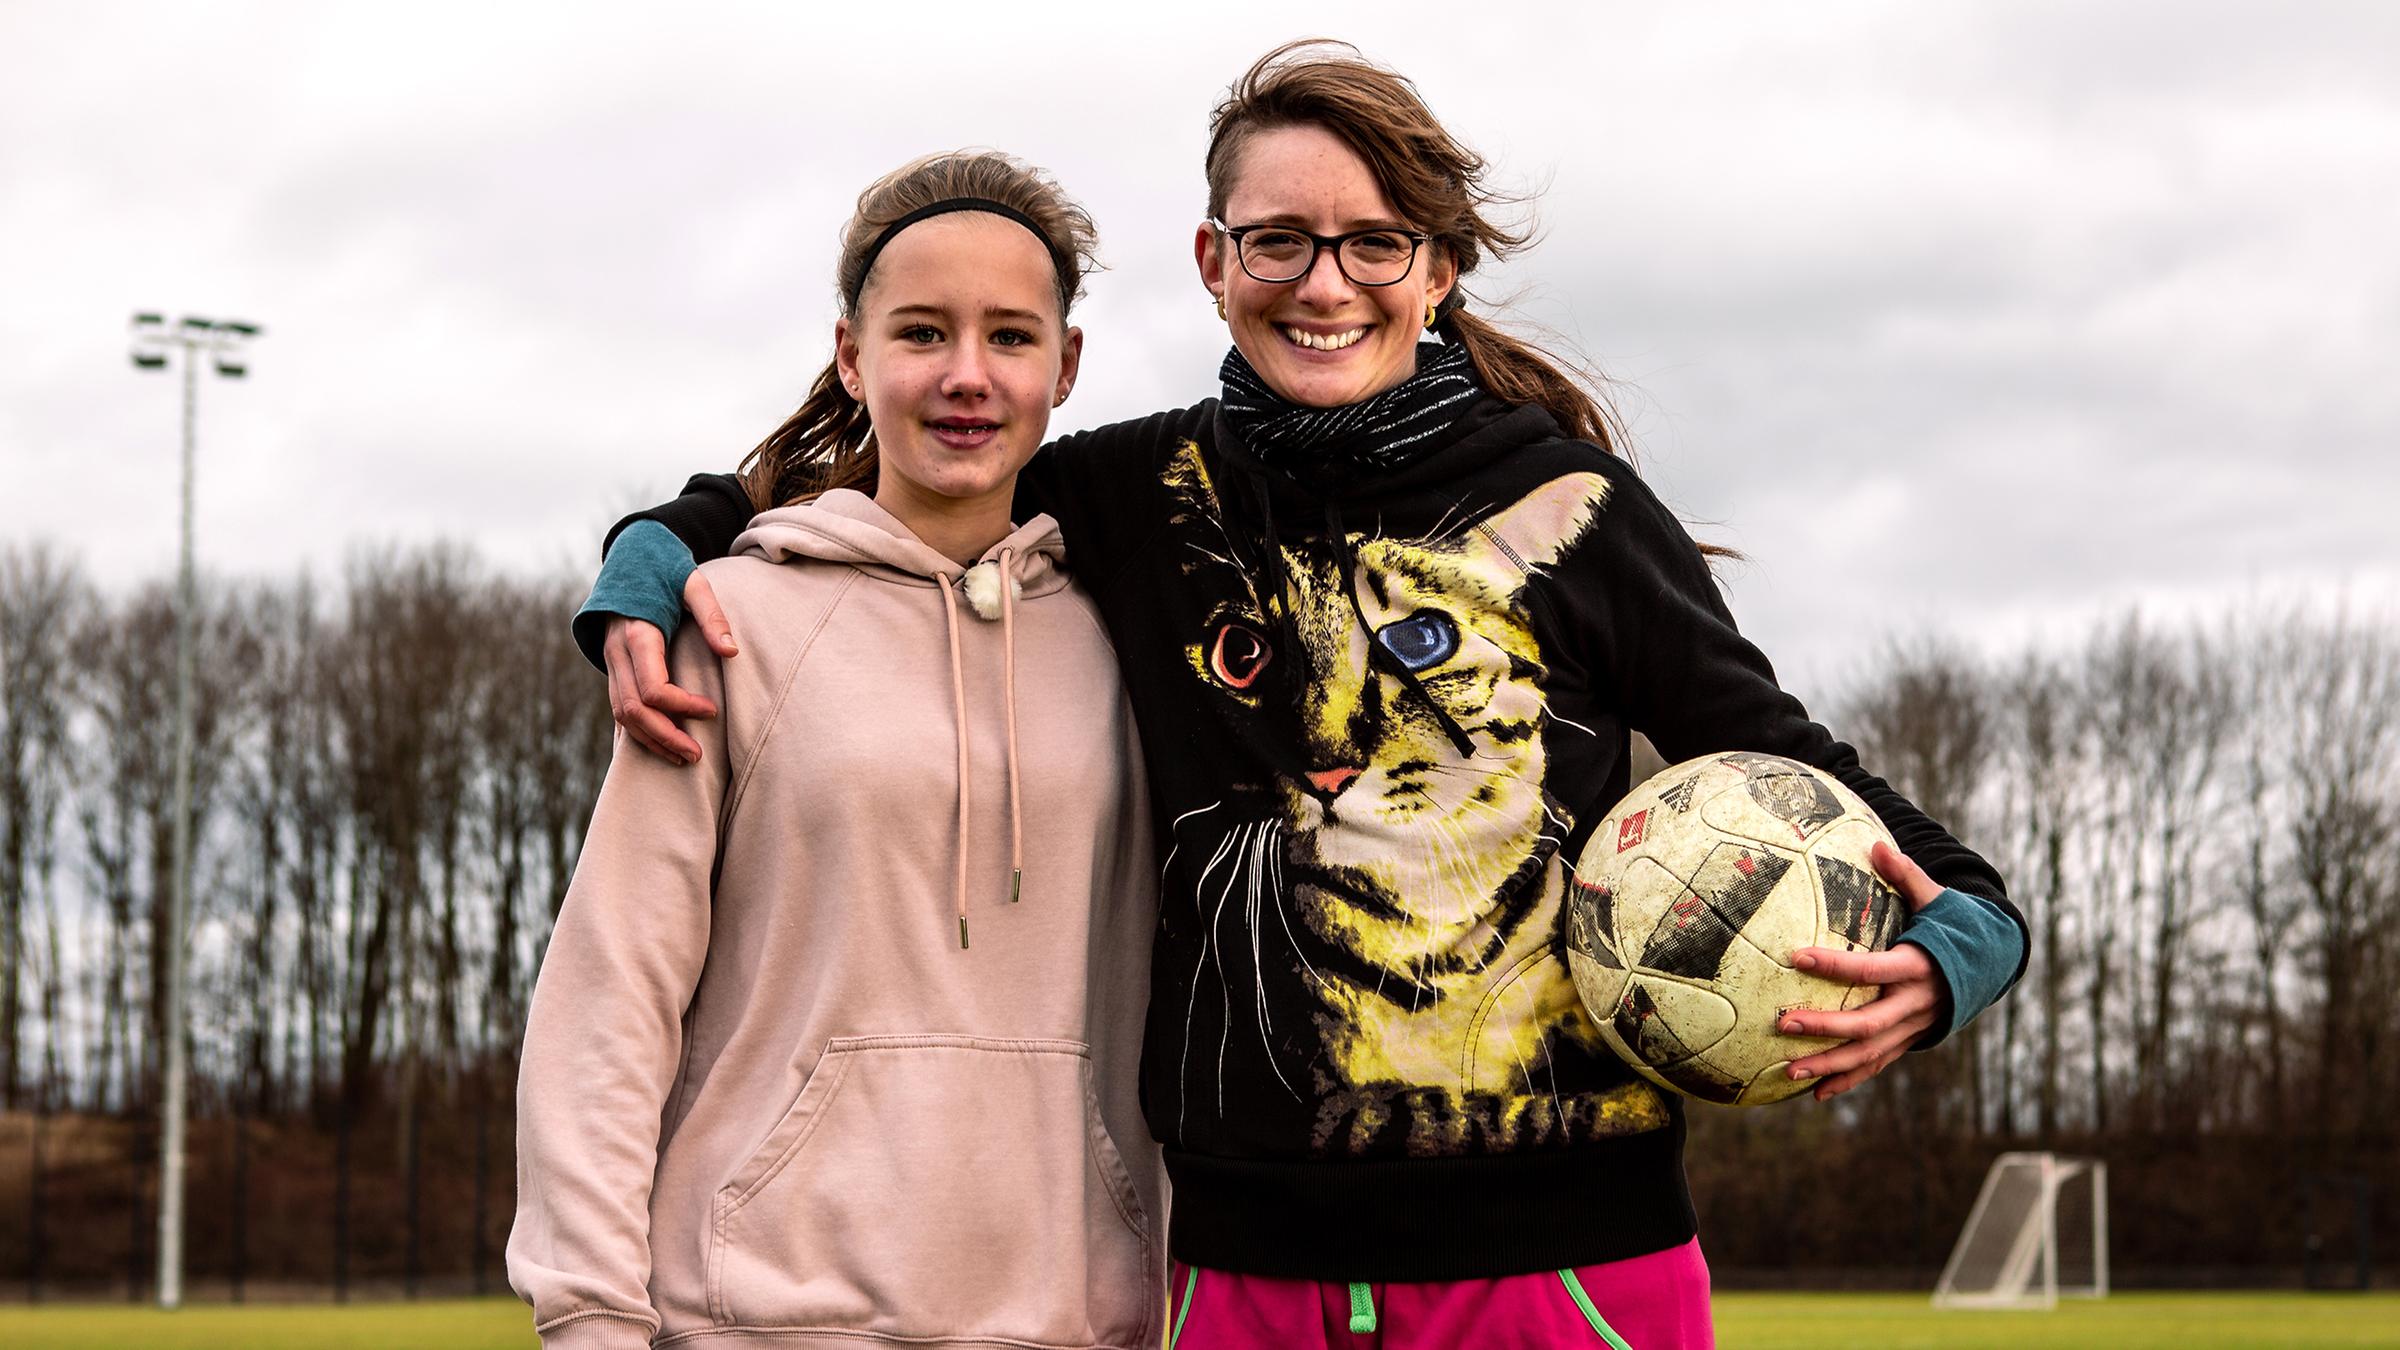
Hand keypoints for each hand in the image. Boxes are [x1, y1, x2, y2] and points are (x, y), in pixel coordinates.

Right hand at [602, 569, 736, 764]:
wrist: (630, 559)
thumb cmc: (665, 570)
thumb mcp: (693, 582)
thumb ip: (711, 614)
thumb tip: (731, 651)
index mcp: (636, 634)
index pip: (652, 688)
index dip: (682, 706)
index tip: (712, 711)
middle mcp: (617, 653)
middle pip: (633, 711)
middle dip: (665, 737)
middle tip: (697, 755)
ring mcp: (611, 663)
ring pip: (622, 716)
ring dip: (651, 740)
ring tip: (683, 757)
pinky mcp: (613, 669)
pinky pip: (619, 709)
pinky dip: (638, 732)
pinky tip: (661, 746)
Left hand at [1781, 841, 1950, 1100]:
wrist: (1994, 964)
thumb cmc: (1956, 925)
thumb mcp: (1937, 899)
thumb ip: (1905, 875)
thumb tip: (1874, 843)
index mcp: (1918, 965)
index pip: (1871, 969)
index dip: (1835, 965)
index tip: (1796, 956)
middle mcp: (1916, 1003)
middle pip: (1867, 1023)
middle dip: (1826, 1027)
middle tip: (1784, 1023)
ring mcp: (1914, 1027)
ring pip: (1869, 1053)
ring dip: (1829, 1065)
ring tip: (1789, 1071)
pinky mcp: (1911, 1039)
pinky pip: (1877, 1064)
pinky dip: (1848, 1080)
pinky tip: (1816, 1094)